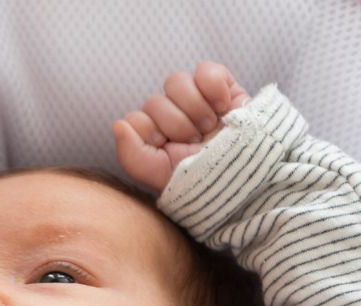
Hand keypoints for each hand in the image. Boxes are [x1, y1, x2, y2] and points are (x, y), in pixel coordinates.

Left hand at [112, 62, 250, 193]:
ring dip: (193, 108)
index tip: (168, 148)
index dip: (151, 132)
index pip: (136, 119)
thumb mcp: (159, 175)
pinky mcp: (220, 86)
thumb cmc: (199, 180)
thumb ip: (131, 155)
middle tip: (194, 142)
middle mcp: (171, 117)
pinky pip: (205, 71)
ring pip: (176, 82)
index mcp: (153, 137)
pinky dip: (214, 89)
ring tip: (209, 127)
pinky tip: (223, 108)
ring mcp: (195, 100)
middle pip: (155, 102)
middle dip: (176, 125)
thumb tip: (117, 124)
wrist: (242, 173)